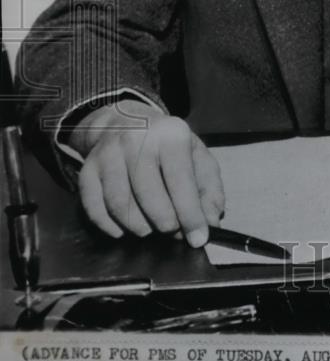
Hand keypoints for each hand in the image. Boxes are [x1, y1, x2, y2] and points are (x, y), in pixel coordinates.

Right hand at [71, 99, 224, 246]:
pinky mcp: (87, 169)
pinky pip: (94, 208)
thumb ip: (209, 190)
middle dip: (165, 223)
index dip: (190, 215)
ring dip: (139, 227)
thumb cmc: (169, 147)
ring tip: (151, 228)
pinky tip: (124, 228)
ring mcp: (108, 153)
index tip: (197, 239)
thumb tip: (210, 223)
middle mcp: (136, 139)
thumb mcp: (198, 158)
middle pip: (149, 196)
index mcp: (170, 135)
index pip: (180, 181)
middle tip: (173, 232)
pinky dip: (110, 226)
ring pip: (119, 205)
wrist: (127, 121)